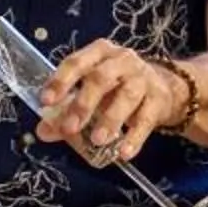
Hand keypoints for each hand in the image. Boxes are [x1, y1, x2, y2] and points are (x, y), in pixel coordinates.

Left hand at [39, 40, 186, 164]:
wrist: (164, 88)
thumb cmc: (118, 87)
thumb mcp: (92, 93)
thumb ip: (65, 110)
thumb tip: (43, 131)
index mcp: (99, 53)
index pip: (77, 62)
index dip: (60, 81)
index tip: (46, 101)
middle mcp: (122, 60)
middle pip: (101, 78)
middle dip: (83, 104)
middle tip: (70, 128)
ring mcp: (143, 78)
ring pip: (126, 96)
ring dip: (110, 119)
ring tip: (97, 140)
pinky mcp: (159, 99)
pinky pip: (146, 119)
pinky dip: (134, 138)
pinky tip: (123, 153)